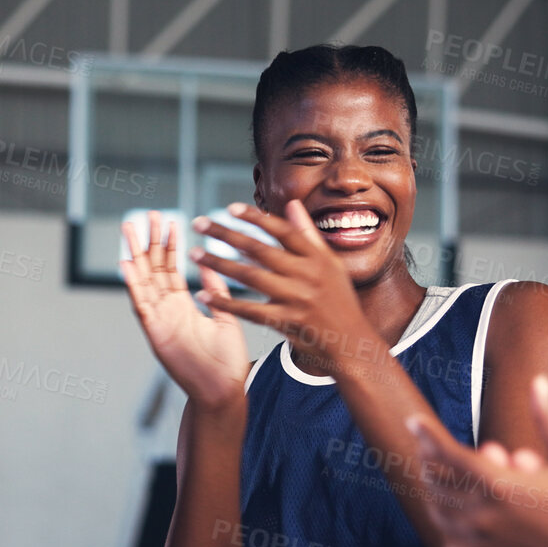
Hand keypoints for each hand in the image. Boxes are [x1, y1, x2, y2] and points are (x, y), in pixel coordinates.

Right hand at [119, 211, 248, 409]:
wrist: (223, 391)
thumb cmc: (227, 361)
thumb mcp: (225, 317)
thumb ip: (215, 290)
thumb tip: (209, 263)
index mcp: (184, 306)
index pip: (171, 268)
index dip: (168, 244)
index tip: (168, 221)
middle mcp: (167, 310)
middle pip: (153, 269)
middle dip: (148, 242)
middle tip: (145, 215)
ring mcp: (159, 321)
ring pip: (143, 281)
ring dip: (135, 254)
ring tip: (129, 229)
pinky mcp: (156, 334)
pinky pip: (142, 305)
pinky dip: (133, 285)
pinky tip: (126, 264)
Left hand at [188, 200, 379, 375]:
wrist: (352, 343)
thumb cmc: (339, 300)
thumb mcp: (330, 263)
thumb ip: (307, 234)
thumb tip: (292, 204)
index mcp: (317, 258)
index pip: (282, 231)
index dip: (256, 218)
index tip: (230, 208)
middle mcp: (307, 275)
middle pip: (260, 249)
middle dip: (227, 234)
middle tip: (200, 223)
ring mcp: (296, 299)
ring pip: (251, 277)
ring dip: (220, 264)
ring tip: (196, 254)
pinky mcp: (286, 322)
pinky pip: (250, 310)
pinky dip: (226, 302)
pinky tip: (205, 295)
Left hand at [404, 374, 547, 546]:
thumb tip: (538, 381)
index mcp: (500, 483)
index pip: (449, 453)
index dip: (428, 434)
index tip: (414, 421)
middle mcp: (482, 514)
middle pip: (437, 482)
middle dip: (432, 464)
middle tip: (431, 455)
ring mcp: (478, 543)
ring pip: (439, 513)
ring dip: (437, 495)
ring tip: (443, 485)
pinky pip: (450, 543)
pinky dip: (450, 528)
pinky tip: (458, 521)